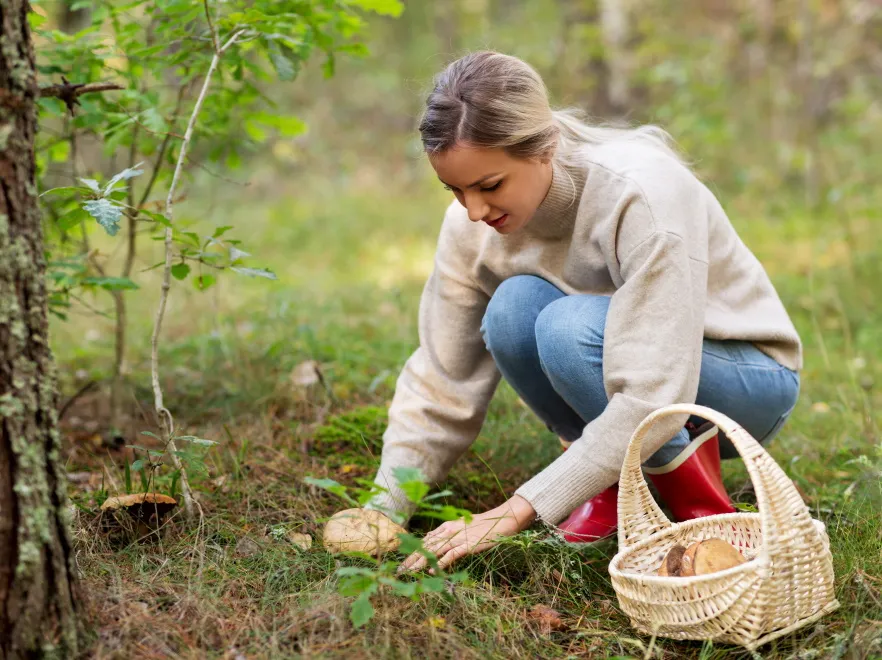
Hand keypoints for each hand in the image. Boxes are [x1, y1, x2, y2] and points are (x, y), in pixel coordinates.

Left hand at [398, 495, 535, 572]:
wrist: (501, 520)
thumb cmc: (481, 525)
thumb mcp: (460, 526)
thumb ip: (444, 532)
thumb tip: (429, 536)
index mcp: (446, 527)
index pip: (424, 541)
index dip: (411, 552)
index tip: (401, 564)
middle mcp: (448, 531)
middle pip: (425, 546)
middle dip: (411, 559)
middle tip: (399, 572)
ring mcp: (458, 538)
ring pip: (434, 551)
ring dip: (420, 562)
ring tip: (409, 573)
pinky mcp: (468, 544)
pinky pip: (452, 555)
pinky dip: (441, 563)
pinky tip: (433, 570)